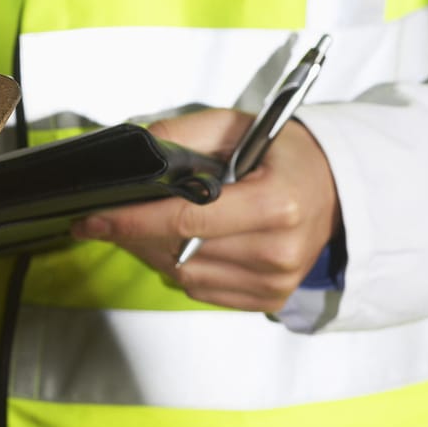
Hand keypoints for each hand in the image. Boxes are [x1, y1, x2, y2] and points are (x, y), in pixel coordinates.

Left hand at [72, 109, 341, 312]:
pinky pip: (201, 290)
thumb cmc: (285, 157)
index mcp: (276, 205)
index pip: (186, 220)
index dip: (132, 221)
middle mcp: (278, 251)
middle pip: (178, 252)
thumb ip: (182, 134)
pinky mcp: (268, 299)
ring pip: (183, 275)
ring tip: (153, 225)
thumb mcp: (236, 127)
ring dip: (155, 252)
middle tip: (112, 216)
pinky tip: (185, 242)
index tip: (92, 219)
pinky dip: (181, 267)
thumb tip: (132, 152)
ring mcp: (274, 282)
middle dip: (135, 234)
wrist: (336, 191)